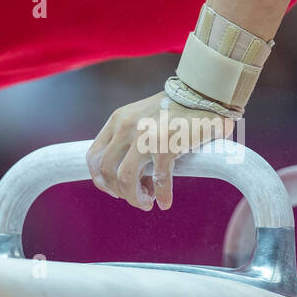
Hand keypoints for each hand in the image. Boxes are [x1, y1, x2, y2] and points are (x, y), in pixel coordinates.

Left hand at [87, 92, 233, 210]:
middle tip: (135, 198)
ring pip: (125, 178)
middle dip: (117, 191)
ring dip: (134, 197)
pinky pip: (159, 180)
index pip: (94, 157)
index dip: (101, 180)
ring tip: (147, 203)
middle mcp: (126, 128)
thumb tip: (125, 173)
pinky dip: (162, 195)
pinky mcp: (166, 146)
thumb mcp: (142, 117)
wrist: (202, 94)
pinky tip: (165, 202)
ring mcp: (145, 137)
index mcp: (118, 121)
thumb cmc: (175, 110)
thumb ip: (129, 137)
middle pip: (106, 171)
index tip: (114, 190)